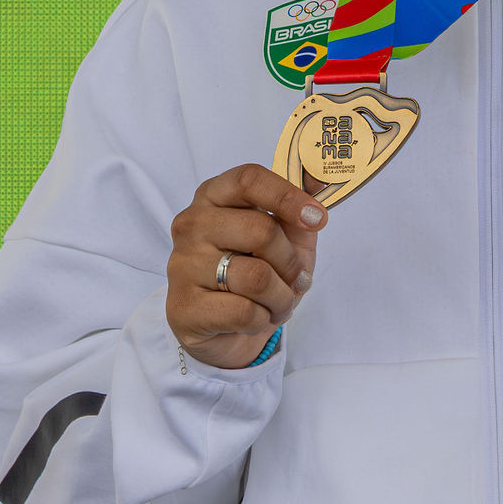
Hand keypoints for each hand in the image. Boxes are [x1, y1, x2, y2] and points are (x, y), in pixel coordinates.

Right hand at [166, 164, 325, 369]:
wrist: (226, 327)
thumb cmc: (256, 273)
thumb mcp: (286, 238)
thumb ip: (299, 210)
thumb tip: (318, 176)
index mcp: (214, 196)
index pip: (248, 180)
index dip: (287, 197)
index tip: (316, 219)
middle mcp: (192, 224)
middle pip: (261, 230)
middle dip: (291, 263)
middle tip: (296, 280)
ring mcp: (183, 265)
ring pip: (256, 277)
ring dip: (281, 297)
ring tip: (277, 303)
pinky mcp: (184, 307)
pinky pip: (244, 311)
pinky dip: (263, 319)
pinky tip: (255, 318)